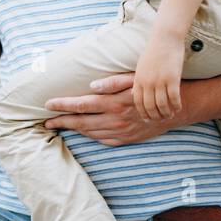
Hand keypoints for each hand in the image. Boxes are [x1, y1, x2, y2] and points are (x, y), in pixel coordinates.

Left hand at [43, 74, 172, 145]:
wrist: (174, 108)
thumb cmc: (151, 89)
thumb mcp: (133, 80)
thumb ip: (112, 82)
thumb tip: (91, 85)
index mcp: (114, 103)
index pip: (81, 105)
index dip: (62, 106)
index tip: (47, 105)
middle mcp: (114, 119)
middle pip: (80, 122)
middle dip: (61, 122)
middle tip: (46, 122)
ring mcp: (119, 132)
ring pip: (89, 132)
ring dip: (73, 129)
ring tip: (60, 126)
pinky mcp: (125, 139)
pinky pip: (102, 140)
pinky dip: (89, 136)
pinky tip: (82, 131)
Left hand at [132, 33, 185, 121]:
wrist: (165, 37)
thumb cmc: (154, 50)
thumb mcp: (141, 66)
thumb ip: (138, 80)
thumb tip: (133, 93)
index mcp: (138, 79)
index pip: (138, 102)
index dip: (143, 112)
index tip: (147, 119)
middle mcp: (147, 82)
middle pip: (149, 106)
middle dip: (155, 116)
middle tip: (160, 120)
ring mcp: (160, 81)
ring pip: (162, 104)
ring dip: (166, 112)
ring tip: (170, 115)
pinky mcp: (172, 78)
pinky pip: (174, 98)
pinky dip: (176, 105)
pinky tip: (178, 108)